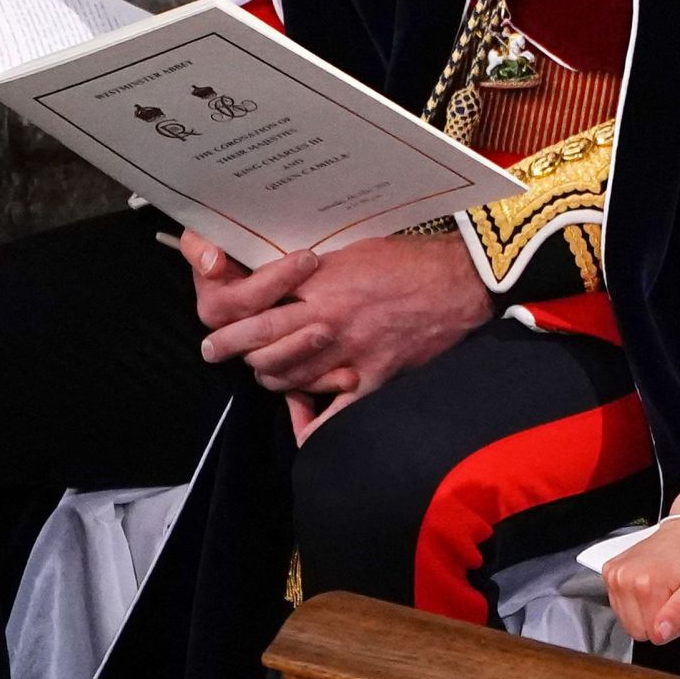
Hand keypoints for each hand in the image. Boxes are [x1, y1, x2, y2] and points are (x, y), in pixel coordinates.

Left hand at [198, 232, 489, 397]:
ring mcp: (350, 352)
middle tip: (216, 351)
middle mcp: (327, 319)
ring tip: (270, 370)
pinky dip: (313, 426)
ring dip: (272, 376)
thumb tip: (282, 285)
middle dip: (230, 349)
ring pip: (287, 378)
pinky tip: (302, 427)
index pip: (252, 306)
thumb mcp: (353, 251)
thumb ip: (314, 273)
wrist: (463, 280)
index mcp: (319, 283)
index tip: (216, 325)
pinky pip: (336, 412)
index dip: (226, 320)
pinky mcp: (374, 375)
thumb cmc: (411, 259)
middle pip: (260, 344)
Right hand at [603, 518, 679, 644]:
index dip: (669, 627)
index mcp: (647, 584)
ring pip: (625, 619)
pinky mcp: (610, 572)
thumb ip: (679, 612)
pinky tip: (649, 585)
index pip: (651, 634)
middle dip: (656, 621)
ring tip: (663, 590)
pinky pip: (618, 605)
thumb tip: (660, 633)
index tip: (678, 608)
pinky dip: (634, 601)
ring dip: (645, 611)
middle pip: (635, 629)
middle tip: (672, 598)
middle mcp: (625, 579)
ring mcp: (614, 574)